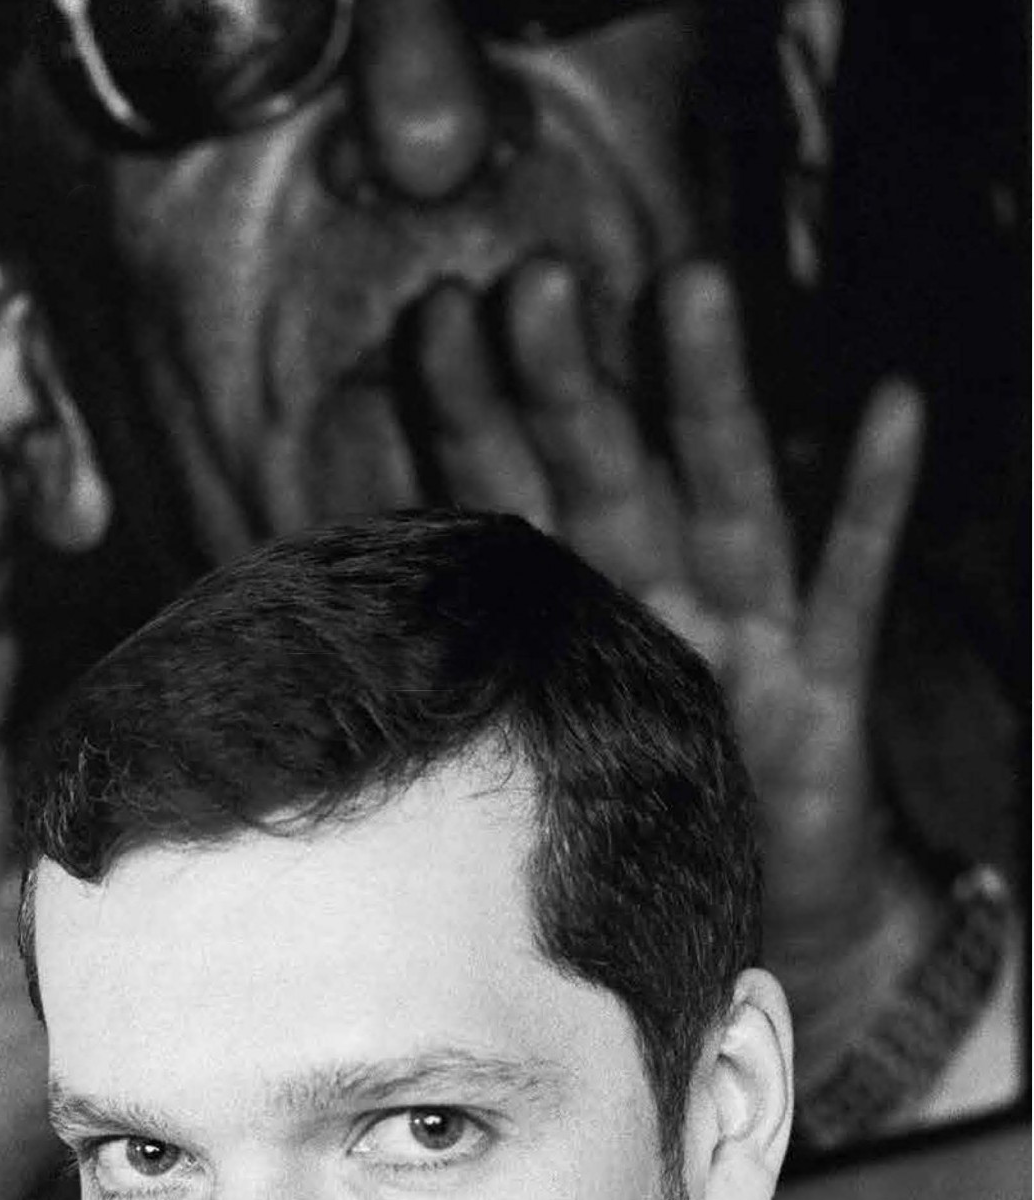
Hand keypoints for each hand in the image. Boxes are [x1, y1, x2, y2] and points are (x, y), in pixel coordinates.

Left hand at [411, 256, 934, 1087]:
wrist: (747, 921)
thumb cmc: (615, 814)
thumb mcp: (518, 734)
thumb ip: (436, 661)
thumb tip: (309, 596)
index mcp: (568, 600)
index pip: (504, 483)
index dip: (467, 403)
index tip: (432, 310)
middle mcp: (654, 593)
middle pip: (604, 467)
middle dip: (568, 377)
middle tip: (536, 278)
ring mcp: (744, 630)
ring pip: (725, 492)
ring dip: (708, 394)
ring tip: (689, 286)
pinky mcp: (825, 686)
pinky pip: (853, 584)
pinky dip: (874, 501)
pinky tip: (890, 405)